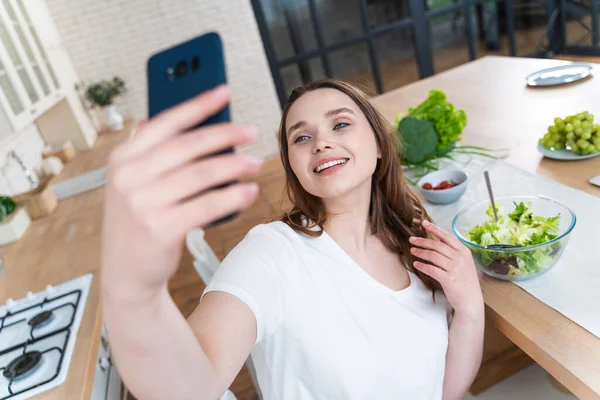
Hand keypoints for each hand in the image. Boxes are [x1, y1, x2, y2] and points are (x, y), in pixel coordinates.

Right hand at [101, 85, 261, 300]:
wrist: (125, 272)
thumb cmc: (137, 222)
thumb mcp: (132, 184)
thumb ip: (150, 153)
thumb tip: (177, 120)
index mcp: (123, 158)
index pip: (166, 122)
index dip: (198, 105)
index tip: (224, 92)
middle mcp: (130, 177)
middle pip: (190, 146)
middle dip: (226, 134)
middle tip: (250, 131)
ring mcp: (144, 203)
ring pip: (204, 174)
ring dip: (235, 165)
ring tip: (254, 163)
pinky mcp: (162, 228)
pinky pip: (208, 205)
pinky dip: (234, 196)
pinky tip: (249, 190)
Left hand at [409, 220, 483, 317]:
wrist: (471, 301)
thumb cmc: (465, 281)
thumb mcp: (464, 263)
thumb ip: (453, 252)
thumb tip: (437, 241)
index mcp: (464, 252)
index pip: (447, 236)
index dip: (434, 229)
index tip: (423, 223)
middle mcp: (460, 258)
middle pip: (437, 245)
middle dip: (422, 241)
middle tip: (412, 239)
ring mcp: (455, 269)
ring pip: (433, 256)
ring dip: (420, 252)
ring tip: (412, 250)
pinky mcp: (449, 279)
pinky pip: (431, 269)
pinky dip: (422, 266)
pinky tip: (416, 264)